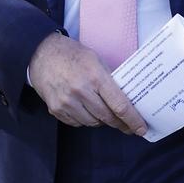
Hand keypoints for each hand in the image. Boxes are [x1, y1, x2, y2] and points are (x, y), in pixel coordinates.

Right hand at [28, 33, 146, 135]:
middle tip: (127, 126)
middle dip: (120, 123)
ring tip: (104, 113)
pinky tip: (86, 109)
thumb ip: (109, 80)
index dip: (133, 120)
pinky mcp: (56, 109)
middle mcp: (80, 91)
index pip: (119, 105)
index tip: (141, 129)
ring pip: (93, 123)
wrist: (41, 53)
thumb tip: (127, 99)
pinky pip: (77, 123)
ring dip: (102, 121)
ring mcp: (66, 102)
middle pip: (107, 117)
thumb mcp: (96, 59)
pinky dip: (85, 119)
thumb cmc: (72, 54)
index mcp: (95, 76)